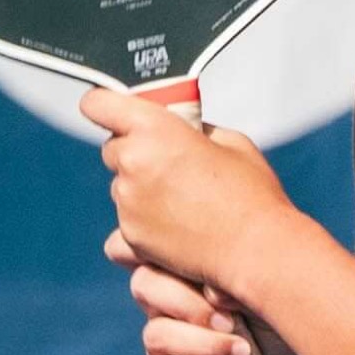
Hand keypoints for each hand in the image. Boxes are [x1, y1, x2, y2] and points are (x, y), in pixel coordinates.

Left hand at [81, 85, 296, 292]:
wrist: (255, 250)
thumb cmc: (250, 197)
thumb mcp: (230, 141)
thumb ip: (194, 129)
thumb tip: (183, 131)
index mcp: (154, 130)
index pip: (99, 104)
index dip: (105, 106)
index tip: (113, 112)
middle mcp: (133, 164)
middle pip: (113, 149)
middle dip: (135, 152)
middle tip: (171, 164)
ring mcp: (128, 204)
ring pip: (121, 187)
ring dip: (141, 190)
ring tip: (183, 201)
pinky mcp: (131, 237)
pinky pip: (125, 222)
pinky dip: (144, 223)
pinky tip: (176, 226)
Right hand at [108, 237, 309, 354]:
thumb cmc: (286, 329)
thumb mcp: (268, 293)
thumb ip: (235, 280)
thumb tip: (210, 293)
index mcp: (184, 270)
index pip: (152, 249)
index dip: (166, 255)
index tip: (214, 277)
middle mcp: (167, 303)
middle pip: (145, 285)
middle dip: (187, 302)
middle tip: (232, 321)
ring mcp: (163, 344)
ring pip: (156, 334)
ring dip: (202, 343)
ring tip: (244, 353)